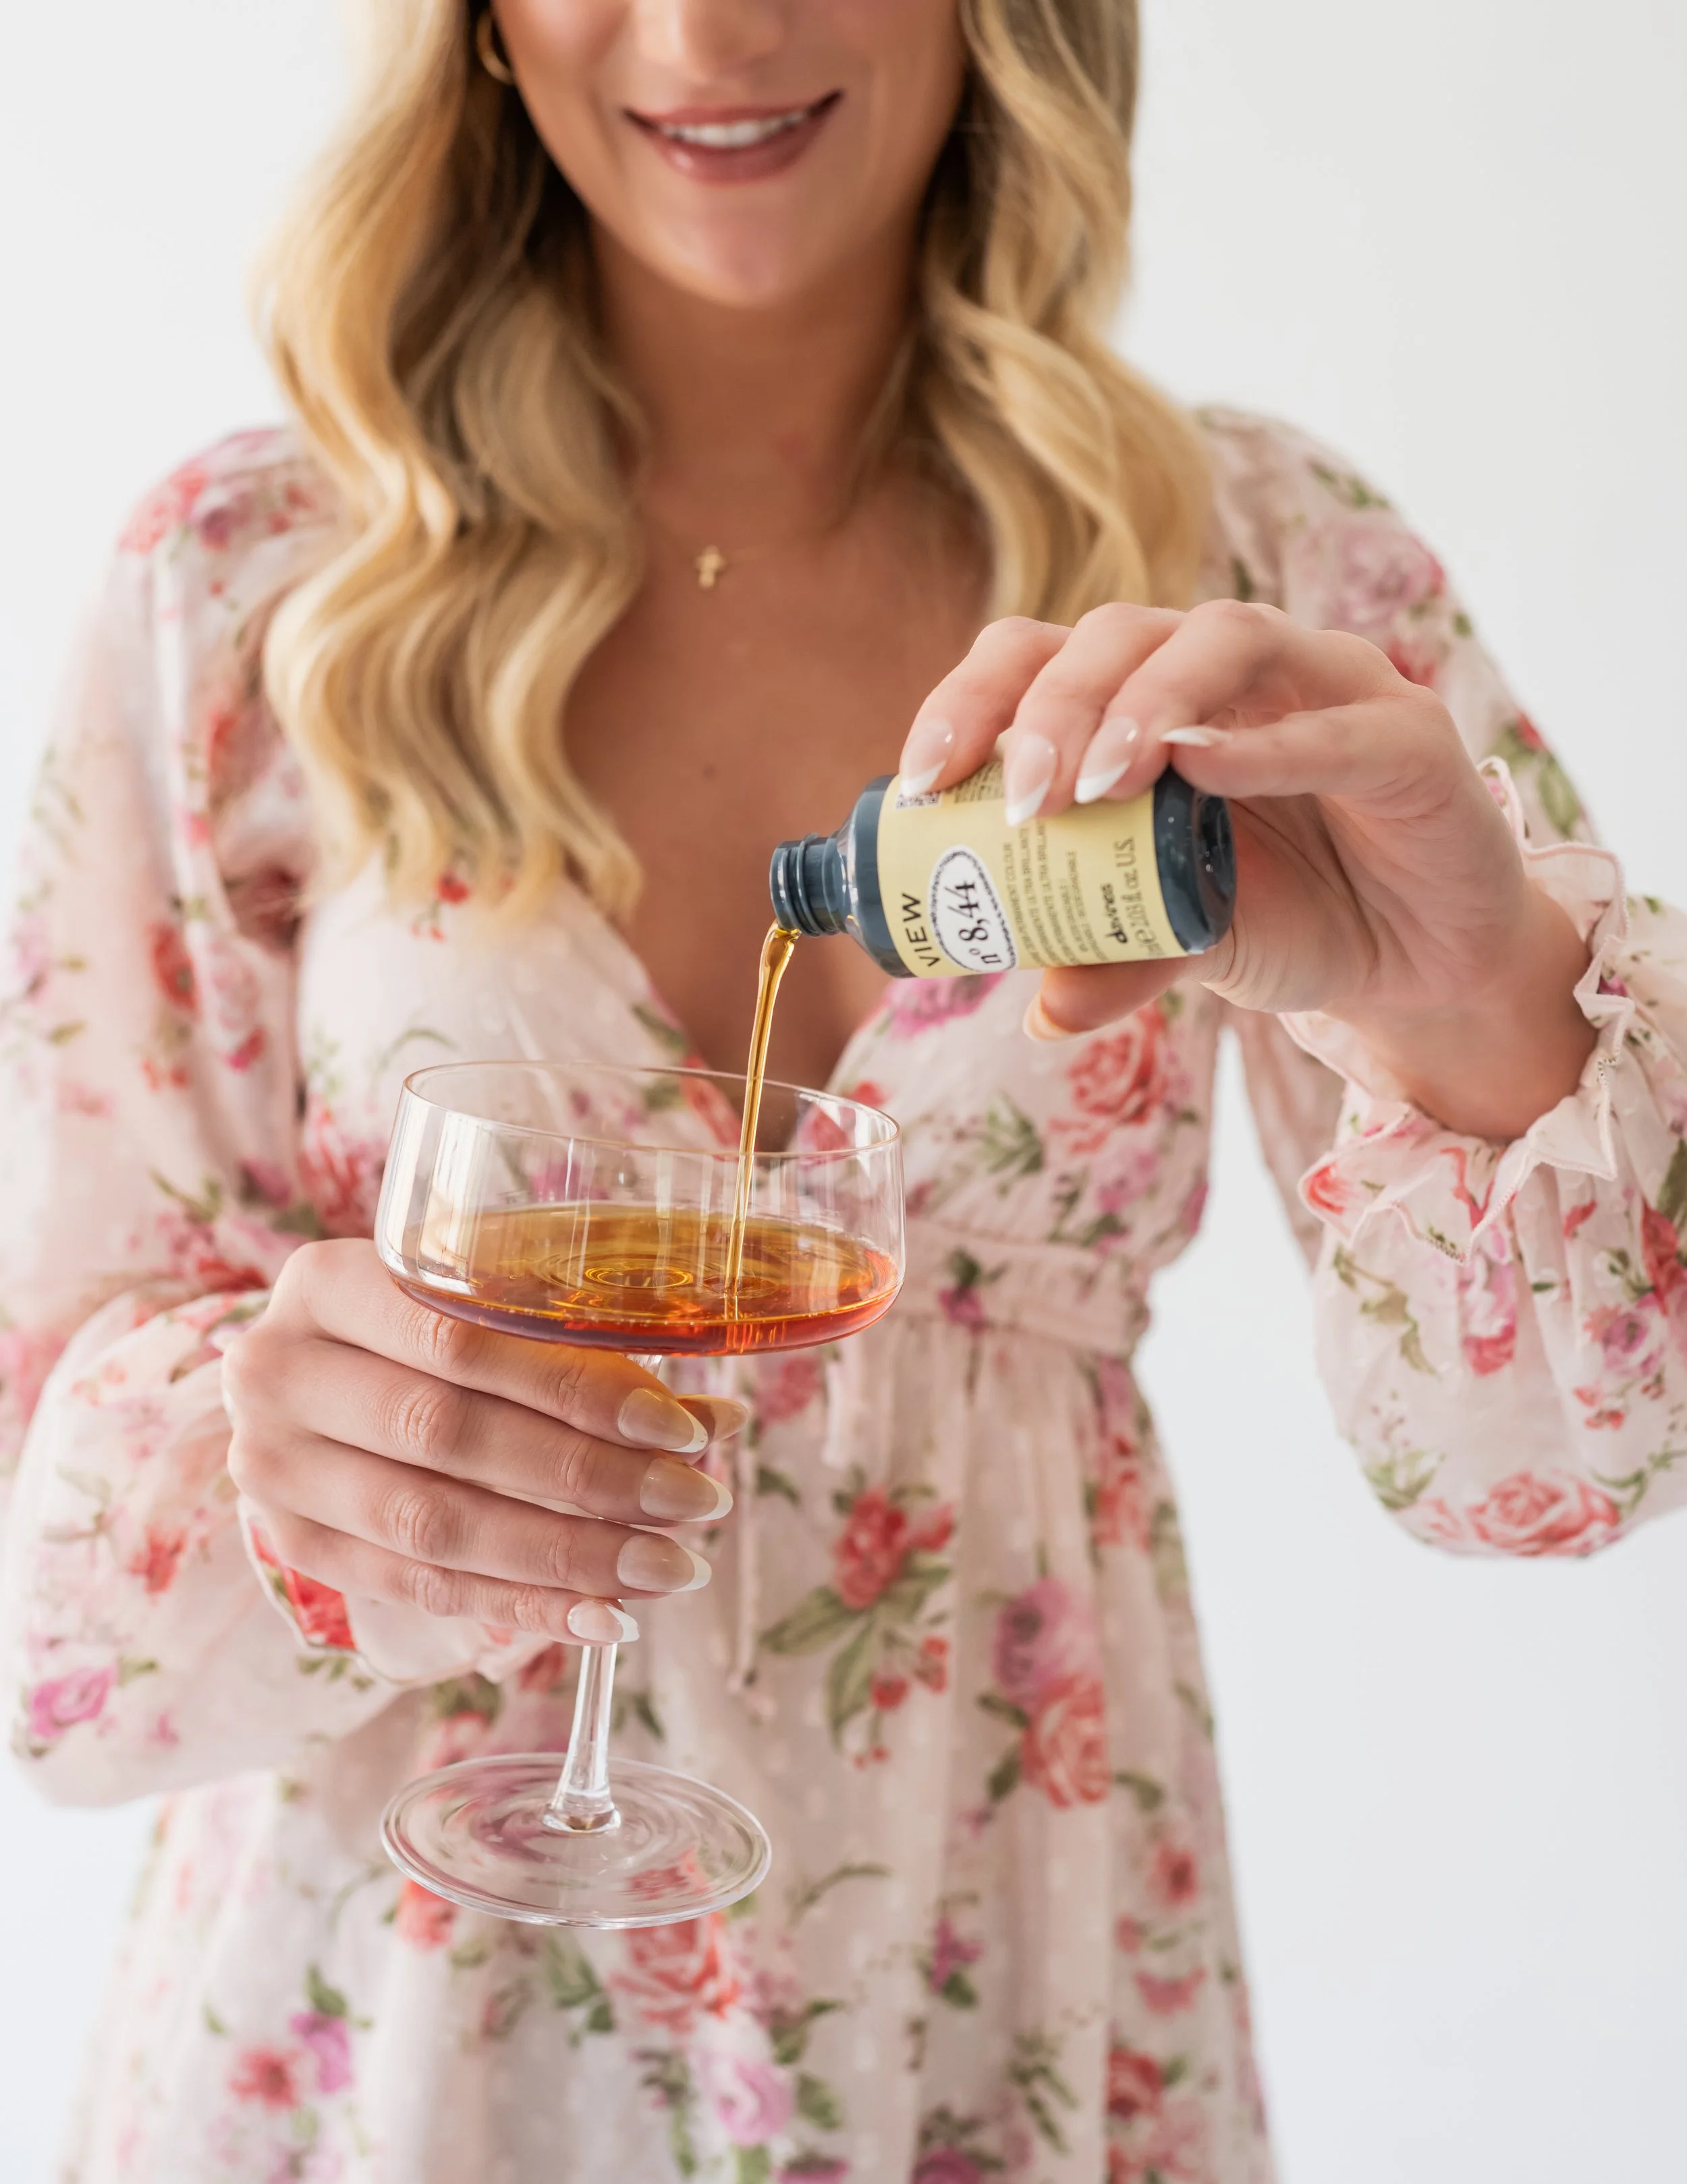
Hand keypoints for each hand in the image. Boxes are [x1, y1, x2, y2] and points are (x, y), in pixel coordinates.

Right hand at [224, 1240, 742, 1645]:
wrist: (304, 1372)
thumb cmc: (418, 1323)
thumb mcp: (481, 1305)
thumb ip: (585, 1350)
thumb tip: (721, 1416)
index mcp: (325, 1282)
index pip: (462, 1342)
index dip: (577, 1390)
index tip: (683, 1428)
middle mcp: (279, 1371)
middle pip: (449, 1437)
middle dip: (590, 1480)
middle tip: (697, 1502)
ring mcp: (274, 1467)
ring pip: (435, 1526)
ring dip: (567, 1556)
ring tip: (669, 1567)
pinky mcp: (293, 1544)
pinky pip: (420, 1588)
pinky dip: (522, 1606)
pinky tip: (604, 1616)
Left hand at [899, 603, 1593, 1138]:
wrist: (1420, 959)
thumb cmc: (1290, 917)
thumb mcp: (1183, 942)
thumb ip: (1114, 957)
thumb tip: (1040, 1010)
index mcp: (1147, 697)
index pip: (1041, 654)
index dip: (973, 699)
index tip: (921, 780)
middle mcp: (1228, 667)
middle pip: (1121, 630)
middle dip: (1053, 705)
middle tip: (1018, 800)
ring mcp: (1324, 683)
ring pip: (1225, 636)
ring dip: (1147, 704)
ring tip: (1095, 786)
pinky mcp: (1407, 735)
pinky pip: (1337, 723)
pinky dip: (1266, 746)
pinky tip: (1206, 772)